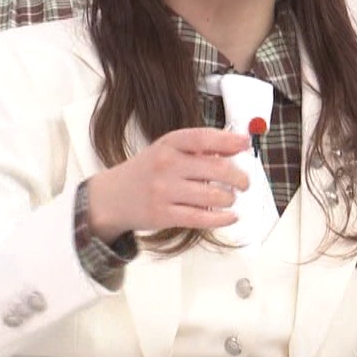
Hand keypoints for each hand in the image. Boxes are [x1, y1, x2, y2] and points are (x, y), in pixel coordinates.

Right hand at [87, 127, 250, 241]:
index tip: (245, 143)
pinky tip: (230, 215)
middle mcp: (166, 165)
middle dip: (239, 177)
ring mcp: (164, 191)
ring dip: (230, 198)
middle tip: (244, 182)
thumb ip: (197, 148)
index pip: (203, 138)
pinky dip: (222, 218)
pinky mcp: (163, 215)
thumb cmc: (146, 171)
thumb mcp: (166, 149)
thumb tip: (237, 147)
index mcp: (168, 144)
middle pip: (216, 169)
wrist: (111, 197)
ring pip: (213, 196)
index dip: (228, 140)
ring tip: (230, 198)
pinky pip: (201, 218)